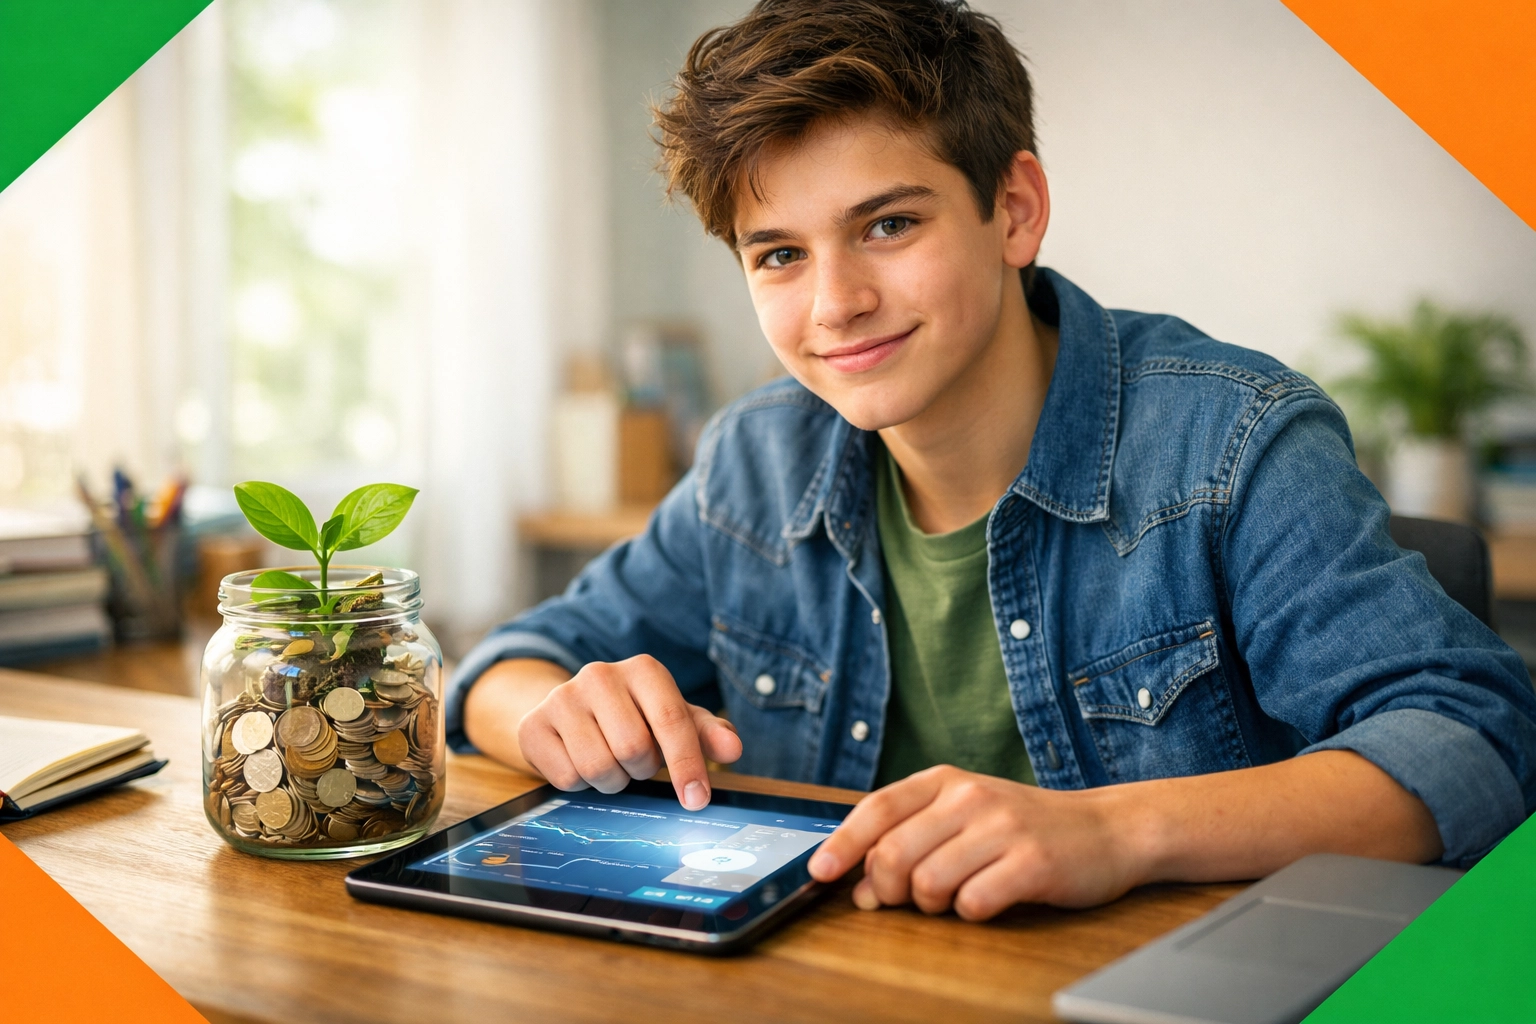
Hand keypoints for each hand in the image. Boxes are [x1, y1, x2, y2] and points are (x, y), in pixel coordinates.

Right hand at [515, 654, 741, 810]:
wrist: (572, 711)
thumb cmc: (636, 717)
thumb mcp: (674, 720)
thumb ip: (706, 734)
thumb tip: (733, 748)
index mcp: (643, 670)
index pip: (671, 719)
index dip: (687, 764)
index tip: (697, 799)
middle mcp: (600, 675)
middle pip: (633, 748)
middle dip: (641, 769)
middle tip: (636, 762)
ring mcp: (561, 697)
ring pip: (598, 767)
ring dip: (612, 780)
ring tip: (611, 762)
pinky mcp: (532, 726)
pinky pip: (566, 778)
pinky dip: (580, 784)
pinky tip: (581, 761)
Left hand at [807, 765, 1139, 919]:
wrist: (1107, 830)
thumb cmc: (1025, 827)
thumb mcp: (964, 817)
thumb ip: (911, 842)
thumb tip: (861, 889)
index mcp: (947, 781)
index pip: (877, 808)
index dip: (842, 843)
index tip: (819, 872)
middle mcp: (971, 797)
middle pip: (894, 854)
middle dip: (889, 889)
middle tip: (909, 898)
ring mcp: (1002, 828)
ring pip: (928, 883)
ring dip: (932, 905)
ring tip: (957, 895)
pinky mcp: (1031, 864)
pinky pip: (972, 903)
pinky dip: (971, 913)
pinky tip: (988, 900)